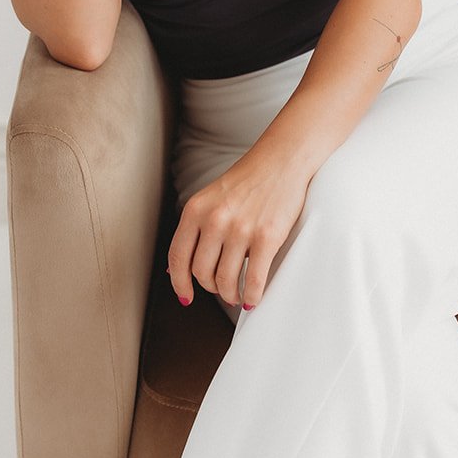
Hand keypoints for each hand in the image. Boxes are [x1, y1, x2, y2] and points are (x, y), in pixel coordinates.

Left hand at [167, 148, 311, 311]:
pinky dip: (252, 296)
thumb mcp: (211, 198)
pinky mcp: (267, 237)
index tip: (186, 296)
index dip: (179, 284)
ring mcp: (241, 229)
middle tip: (222, 288)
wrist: (282, 159)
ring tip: (237, 294)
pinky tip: (253, 298)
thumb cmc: (248, 180)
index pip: (178, 258)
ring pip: (226, 281)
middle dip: (212, 288)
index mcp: (196, 209)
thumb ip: (195, 229)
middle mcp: (215, 219)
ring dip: (231, 295)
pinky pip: (254, 280)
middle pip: (202, 273)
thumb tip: (175, 270)